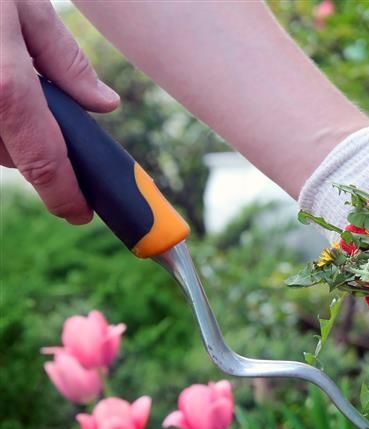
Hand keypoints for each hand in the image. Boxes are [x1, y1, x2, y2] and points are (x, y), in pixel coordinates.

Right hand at [0, 0, 118, 223]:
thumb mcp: (23, 3)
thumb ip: (64, 59)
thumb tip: (102, 104)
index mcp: (2, 84)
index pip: (43, 161)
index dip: (65, 195)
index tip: (81, 211)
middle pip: (11, 154)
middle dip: (36, 144)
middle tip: (46, 111)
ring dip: (4, 128)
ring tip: (4, 74)